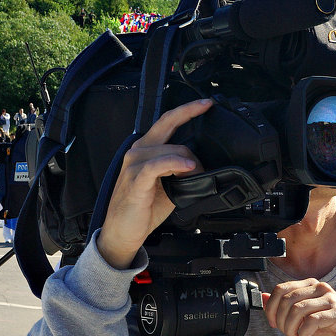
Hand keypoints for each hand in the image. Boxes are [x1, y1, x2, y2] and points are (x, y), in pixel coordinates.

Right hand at [97, 98, 212, 269]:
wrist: (124, 231)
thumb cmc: (143, 208)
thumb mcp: (169, 185)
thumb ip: (182, 171)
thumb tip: (202, 164)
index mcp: (146, 150)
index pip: (166, 122)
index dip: (187, 110)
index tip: (206, 104)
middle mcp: (138, 151)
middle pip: (167, 125)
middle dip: (191, 117)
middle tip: (212, 121)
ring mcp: (135, 164)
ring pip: (168, 148)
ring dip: (188, 158)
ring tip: (196, 172)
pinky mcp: (136, 179)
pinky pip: (156, 164)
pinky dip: (174, 163)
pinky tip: (187, 167)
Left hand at [262, 280, 335, 335]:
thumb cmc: (332, 325)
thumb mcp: (306, 316)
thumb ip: (286, 306)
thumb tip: (263, 297)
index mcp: (311, 285)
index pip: (281, 289)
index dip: (271, 307)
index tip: (272, 324)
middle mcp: (320, 288)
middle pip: (287, 300)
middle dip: (280, 322)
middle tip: (287, 335)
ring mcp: (329, 299)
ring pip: (297, 310)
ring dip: (291, 330)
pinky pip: (311, 321)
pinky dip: (304, 335)